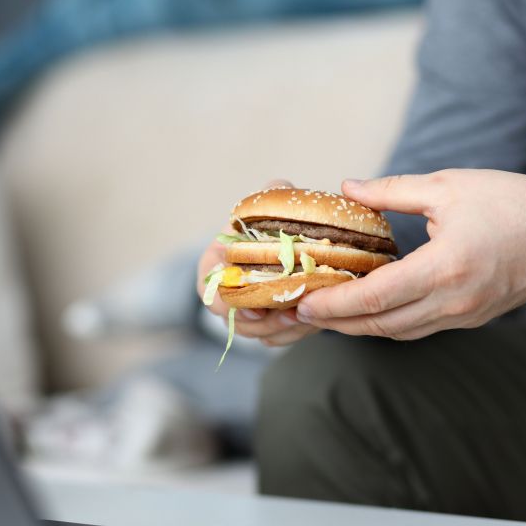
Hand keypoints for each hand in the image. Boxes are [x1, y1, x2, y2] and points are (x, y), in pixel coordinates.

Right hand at [196, 179, 321, 346]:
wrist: (292, 244)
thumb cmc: (270, 224)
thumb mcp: (268, 207)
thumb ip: (270, 197)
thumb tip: (278, 187)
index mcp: (215, 265)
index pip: (210, 290)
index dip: (228, 302)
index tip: (253, 305)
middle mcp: (227, 294)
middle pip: (237, 320)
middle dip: (265, 321)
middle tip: (291, 313)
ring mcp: (248, 314)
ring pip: (259, 334)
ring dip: (284, 330)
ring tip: (308, 317)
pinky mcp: (270, 326)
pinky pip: (278, 338)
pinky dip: (296, 333)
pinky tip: (315, 321)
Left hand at [294, 169, 525, 339]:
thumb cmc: (516, 204)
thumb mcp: (449, 186)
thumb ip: (393, 190)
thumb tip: (349, 187)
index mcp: (446, 266)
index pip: (375, 297)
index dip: (333, 304)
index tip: (302, 302)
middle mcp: (453, 301)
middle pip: (379, 325)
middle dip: (335, 322)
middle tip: (300, 311)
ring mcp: (463, 315)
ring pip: (397, 332)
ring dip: (359, 326)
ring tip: (326, 311)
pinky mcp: (470, 318)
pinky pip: (417, 328)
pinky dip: (386, 322)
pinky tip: (368, 308)